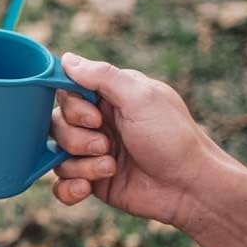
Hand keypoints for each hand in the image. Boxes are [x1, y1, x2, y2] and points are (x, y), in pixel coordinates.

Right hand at [50, 53, 219, 228]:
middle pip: (56, 124)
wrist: (189, 188)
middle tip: (106, 145)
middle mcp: (98, 124)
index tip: (95, 118)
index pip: (67, 92)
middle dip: (77, 139)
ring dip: (80, 164)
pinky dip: (69, 188)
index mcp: (109, 97)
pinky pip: (60, 184)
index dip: (73, 107)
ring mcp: (93, 154)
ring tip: (111, 168)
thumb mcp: (140, 98)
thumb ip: (102, 76)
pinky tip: (88, 188)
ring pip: (57, 154)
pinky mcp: (92, 182)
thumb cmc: (172, 138)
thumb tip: (66, 58)